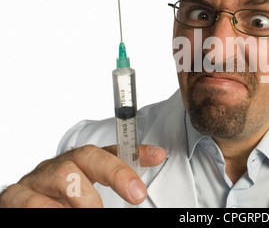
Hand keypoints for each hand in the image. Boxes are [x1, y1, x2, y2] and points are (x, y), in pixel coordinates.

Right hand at [0, 144, 165, 207]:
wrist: (22, 206)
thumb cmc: (59, 201)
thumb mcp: (90, 193)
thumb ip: (116, 184)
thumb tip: (147, 176)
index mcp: (82, 165)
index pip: (110, 152)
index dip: (136, 152)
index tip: (158, 156)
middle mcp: (62, 166)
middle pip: (89, 155)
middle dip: (116, 172)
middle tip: (136, 194)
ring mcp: (39, 179)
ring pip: (64, 174)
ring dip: (84, 197)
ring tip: (94, 211)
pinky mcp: (16, 195)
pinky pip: (29, 198)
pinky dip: (47, 207)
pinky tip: (57, 212)